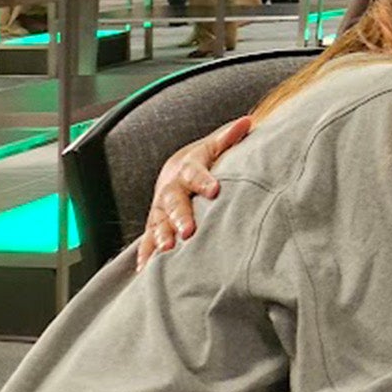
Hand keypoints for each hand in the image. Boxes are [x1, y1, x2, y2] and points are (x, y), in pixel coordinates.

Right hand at [134, 116, 249, 270]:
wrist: (175, 170)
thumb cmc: (201, 161)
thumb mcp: (213, 147)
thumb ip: (228, 138)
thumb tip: (247, 121)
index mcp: (187, 168)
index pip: (195, 172)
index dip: (204, 181)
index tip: (215, 190)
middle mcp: (170, 189)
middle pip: (173, 202)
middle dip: (180, 216)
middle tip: (188, 230)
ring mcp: (159, 208)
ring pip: (157, 222)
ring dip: (160, 236)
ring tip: (168, 250)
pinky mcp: (154, 224)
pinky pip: (146, 239)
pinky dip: (145, 254)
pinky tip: (144, 269)